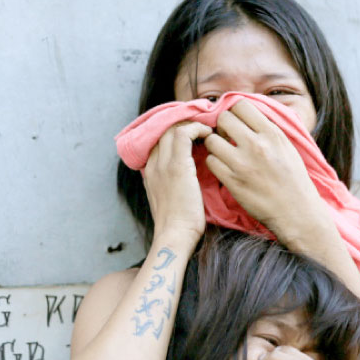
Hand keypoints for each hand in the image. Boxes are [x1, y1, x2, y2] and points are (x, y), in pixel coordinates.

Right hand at [144, 121, 212, 243]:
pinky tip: (208, 135)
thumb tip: (190, 177)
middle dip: (184, 124)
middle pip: (164, 130)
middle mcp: (153, 164)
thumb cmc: (179, 225)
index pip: (158, 141)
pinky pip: (183, 134)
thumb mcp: (171, 199)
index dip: (175, 133)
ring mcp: (162, 164)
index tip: (193, 134)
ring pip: (172, 128)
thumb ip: (174, 184)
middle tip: (203, 127)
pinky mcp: (176, 166)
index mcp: (150, 172)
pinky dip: (197, 129)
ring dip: (192, 125)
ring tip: (207, 129)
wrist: (175, 236)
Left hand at [204, 100, 325, 239]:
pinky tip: (224, 168)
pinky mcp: (233, 182)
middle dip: (221, 126)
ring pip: (212, 140)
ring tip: (223, 154)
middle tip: (226, 137)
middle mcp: (257, 145)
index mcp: (272, 133)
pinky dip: (214, 163)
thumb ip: (269, 129)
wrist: (297, 212)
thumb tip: (250, 113)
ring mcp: (243, 164)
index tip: (236, 123)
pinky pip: (211, 162)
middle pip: (223, 119)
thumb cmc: (294, 180)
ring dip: (215, 145)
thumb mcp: (287, 146)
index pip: (241, 104)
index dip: (235, 112)